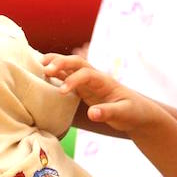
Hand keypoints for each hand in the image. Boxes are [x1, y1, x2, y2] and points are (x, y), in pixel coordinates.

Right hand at [42, 54, 160, 132]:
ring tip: (39, 64)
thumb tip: (92, 113)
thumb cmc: (133, 112)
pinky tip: (43, 75)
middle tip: (45, 69)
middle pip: (76, 62)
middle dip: (61, 62)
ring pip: (69, 67)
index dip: (73, 80)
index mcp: (105, 81)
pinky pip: (67, 77)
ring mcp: (88, 82)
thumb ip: (108, 113)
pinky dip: (55, 73)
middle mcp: (94, 78)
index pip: (86, 74)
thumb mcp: (124, 114)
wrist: (137, 112)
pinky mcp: (83, 88)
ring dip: (55, 63)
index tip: (62, 91)